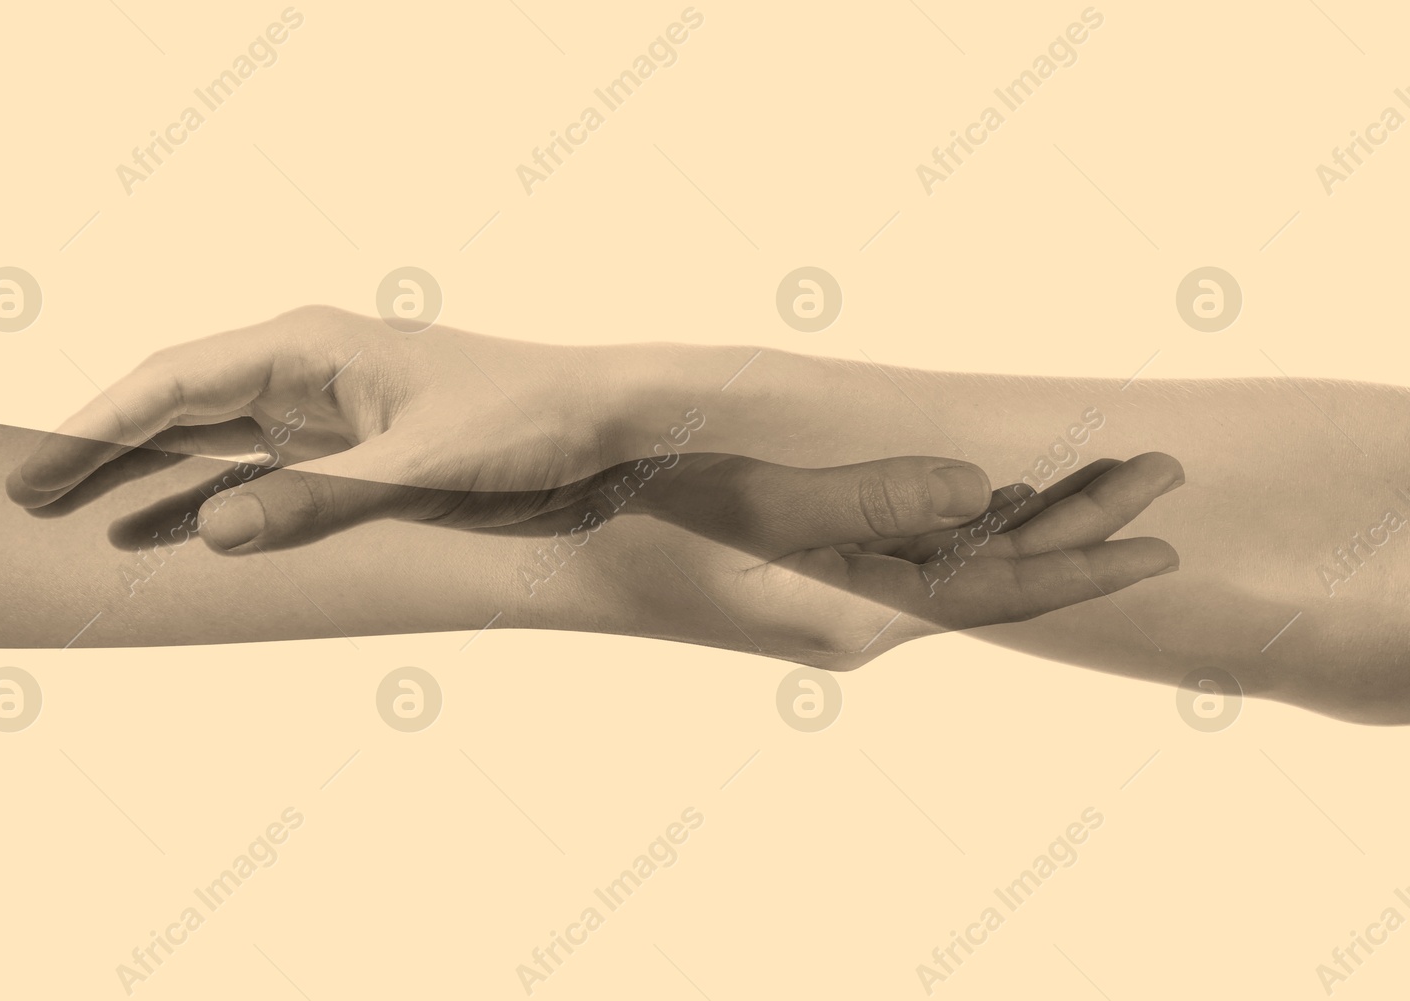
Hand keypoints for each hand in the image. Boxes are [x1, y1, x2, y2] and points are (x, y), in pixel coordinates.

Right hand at [6, 305, 663, 547]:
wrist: (604, 417)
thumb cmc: (526, 422)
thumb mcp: (423, 469)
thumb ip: (319, 500)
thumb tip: (212, 529)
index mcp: (310, 347)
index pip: (175, 382)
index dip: (97, 428)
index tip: (37, 473)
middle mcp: (306, 367)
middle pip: (176, 404)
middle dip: (102, 450)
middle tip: (27, 498)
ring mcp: (326, 406)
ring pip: (211, 438)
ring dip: (147, 476)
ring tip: (76, 518)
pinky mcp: (351, 444)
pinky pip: (259, 469)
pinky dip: (210, 497)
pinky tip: (171, 528)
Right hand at [518, 451, 1182, 666]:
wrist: (555, 546)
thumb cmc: (644, 518)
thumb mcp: (760, 505)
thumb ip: (873, 501)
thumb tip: (978, 491)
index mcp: (852, 613)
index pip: (994, 593)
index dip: (1083, 562)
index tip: (1162, 536)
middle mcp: (855, 615)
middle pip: (992, 574)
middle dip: (1079, 525)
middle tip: (1161, 469)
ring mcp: (831, 595)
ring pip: (957, 559)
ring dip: (1031, 517)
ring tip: (1106, 475)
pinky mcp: (807, 570)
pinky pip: (913, 548)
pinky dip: (970, 518)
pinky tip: (1000, 495)